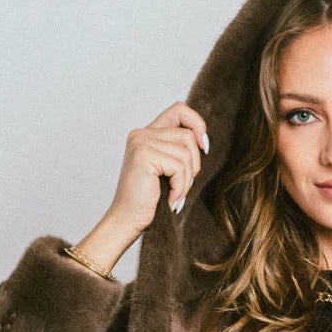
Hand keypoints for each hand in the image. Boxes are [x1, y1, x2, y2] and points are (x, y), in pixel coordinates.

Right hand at [110, 101, 210, 233]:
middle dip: (193, 164)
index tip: (203, 146)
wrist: (128, 222)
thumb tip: (203, 141)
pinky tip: (169, 198)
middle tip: (181, 186)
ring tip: (174, 194)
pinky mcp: (143, 155)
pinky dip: (180, 187)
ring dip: (186, 180)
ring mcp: (141, 142)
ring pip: (186, 152)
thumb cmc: (149, 201)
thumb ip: (179, 150)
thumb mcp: (168, 170)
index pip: (179, 109)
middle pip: (187, 135)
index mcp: (146, 134)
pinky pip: (179, 166)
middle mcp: (141, 134)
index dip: (197, 124)